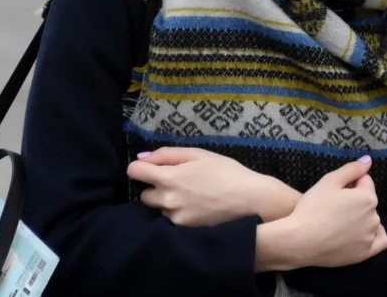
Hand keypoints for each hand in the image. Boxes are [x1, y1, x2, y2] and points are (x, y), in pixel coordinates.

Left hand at [127, 147, 300, 225]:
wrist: (252, 201)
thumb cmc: (228, 173)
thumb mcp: (199, 154)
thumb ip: (167, 154)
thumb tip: (142, 158)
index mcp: (169, 178)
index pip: (134, 171)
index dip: (140, 167)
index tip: (150, 168)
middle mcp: (167, 201)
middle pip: (143, 195)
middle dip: (155, 188)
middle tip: (177, 183)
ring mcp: (175, 219)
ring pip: (158, 210)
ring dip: (167, 203)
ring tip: (191, 197)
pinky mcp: (185, 232)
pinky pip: (171, 222)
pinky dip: (179, 214)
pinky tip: (196, 209)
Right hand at [258, 156, 386, 269]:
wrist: (300, 241)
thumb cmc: (313, 208)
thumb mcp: (329, 181)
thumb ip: (352, 169)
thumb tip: (368, 160)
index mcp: (367, 198)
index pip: (365, 181)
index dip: (350, 181)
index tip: (335, 188)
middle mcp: (374, 217)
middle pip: (368, 201)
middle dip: (356, 199)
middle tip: (333, 203)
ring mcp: (370, 237)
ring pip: (371, 220)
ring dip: (361, 216)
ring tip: (339, 219)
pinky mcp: (364, 253)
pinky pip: (379, 241)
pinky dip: (374, 235)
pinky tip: (362, 232)